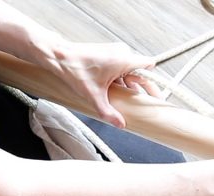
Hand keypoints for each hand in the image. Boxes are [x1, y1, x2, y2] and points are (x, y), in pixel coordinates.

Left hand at [45, 41, 160, 128]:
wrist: (59, 56)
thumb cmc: (75, 69)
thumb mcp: (93, 95)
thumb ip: (108, 112)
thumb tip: (120, 124)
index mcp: (123, 60)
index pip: (149, 66)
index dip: (153, 81)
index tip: (154, 94)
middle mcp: (121, 53)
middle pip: (141, 71)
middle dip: (144, 87)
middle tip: (148, 101)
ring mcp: (114, 52)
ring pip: (130, 70)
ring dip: (131, 84)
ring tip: (130, 99)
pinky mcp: (108, 54)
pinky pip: (121, 67)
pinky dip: (121, 79)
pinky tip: (117, 91)